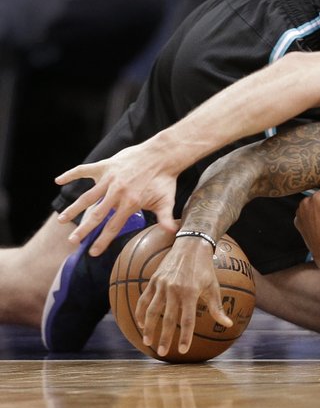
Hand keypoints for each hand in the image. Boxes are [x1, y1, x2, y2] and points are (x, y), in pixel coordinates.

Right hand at [55, 142, 179, 254]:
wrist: (162, 155)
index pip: (113, 226)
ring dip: (73, 208)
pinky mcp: (105, 166)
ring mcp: (109, 178)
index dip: (103, 241)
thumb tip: (173, 233)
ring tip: (61, 220)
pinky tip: (58, 181)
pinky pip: (84, 170)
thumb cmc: (165, 179)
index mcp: (130, 203)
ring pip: (87, 196)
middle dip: (83, 229)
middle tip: (72, 241)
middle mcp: (117, 192)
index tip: (92, 252)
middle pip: (97, 215)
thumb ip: (165, 218)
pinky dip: (71, 174)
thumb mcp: (166, 200)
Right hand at [134, 236, 232, 355]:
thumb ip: (217, 308)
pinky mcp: (153, 280)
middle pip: (168, 319)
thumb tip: (228, 324)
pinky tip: (141, 324)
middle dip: (165, 338)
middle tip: (162, 353)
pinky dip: (141, 313)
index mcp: (190, 292)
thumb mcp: (213, 287)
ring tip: (148, 341)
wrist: (191, 245)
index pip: (187, 320)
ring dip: (148, 328)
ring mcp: (162, 285)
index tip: (183, 350)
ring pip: (151, 311)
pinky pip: (143, 300)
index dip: (185, 337)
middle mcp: (174, 289)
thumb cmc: (205, 268)